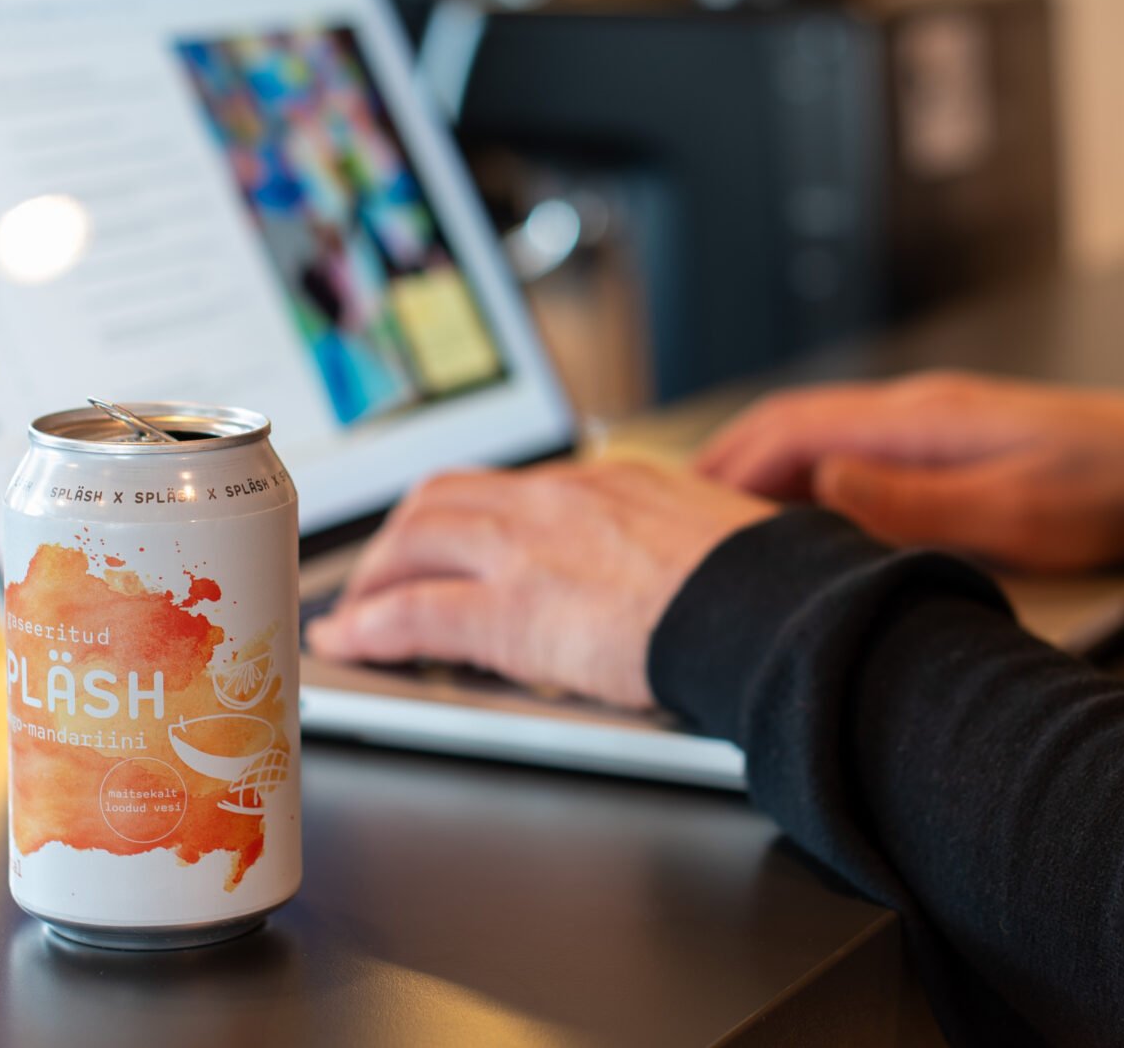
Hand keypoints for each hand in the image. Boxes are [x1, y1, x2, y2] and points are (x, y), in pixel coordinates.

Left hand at [305, 461, 774, 708]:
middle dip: (402, 536)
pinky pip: (415, 613)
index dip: (466, 515)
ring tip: (358, 610)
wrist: (772, 614)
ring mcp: (528, 547)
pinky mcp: (510, 609)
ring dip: (377, 576)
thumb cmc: (766, 589)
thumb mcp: (716, 537)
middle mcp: (559, 498)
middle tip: (382, 572)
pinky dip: (372, 626)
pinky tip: (351, 644)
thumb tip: (686, 566)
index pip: (512, 486)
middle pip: (446, 497)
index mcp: (610, 480)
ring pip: (417, 540)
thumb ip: (676, 541)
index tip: (452, 537)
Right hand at [693, 372, 1123, 573]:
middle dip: (725, 469)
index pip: (791, 429)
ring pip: (819, 442)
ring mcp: (935, 427)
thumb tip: (825, 484)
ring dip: (764, 478)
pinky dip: (809, 486)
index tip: (676, 507)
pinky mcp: (954, 450)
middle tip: (670, 519)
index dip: (726, 467)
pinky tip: (805, 524)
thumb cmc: (1116, 489)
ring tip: (720, 529)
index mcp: (920, 419)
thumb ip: (917, 500)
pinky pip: (855, 458)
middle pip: (791, 428)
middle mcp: (917, 412)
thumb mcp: (1018, 510)